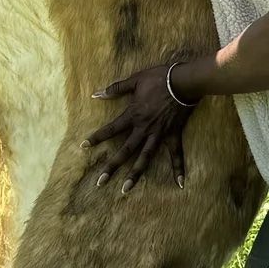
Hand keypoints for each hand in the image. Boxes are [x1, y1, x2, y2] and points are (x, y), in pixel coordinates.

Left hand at [82, 64, 192, 193]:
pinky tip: (180, 183)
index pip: (111, 129)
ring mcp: (159, 134)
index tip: (84, 147)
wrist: (184, 82)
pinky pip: (176, 154)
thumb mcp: (135, 80)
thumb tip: (96, 94)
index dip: (97, 137)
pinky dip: (179, 168)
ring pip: (145, 157)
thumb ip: (116, 88)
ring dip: (135, 174)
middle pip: (125, 150)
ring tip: (125, 189)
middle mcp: (144, 128)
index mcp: (133, 115)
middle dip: (112, 166)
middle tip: (100, 182)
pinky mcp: (173, 135)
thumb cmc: (159, 78)